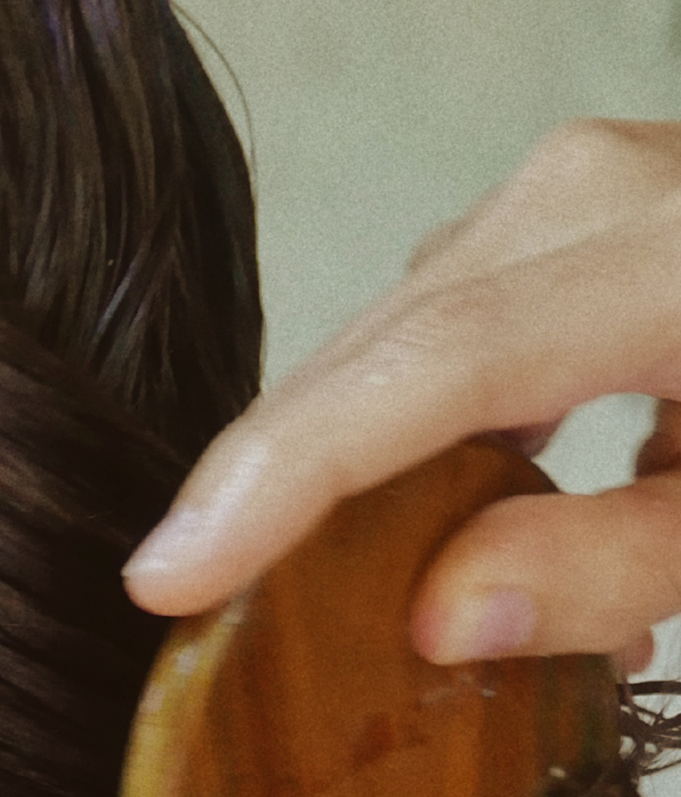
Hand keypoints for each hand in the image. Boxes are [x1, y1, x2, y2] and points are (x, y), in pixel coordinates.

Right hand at [122, 119, 680, 667]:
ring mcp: (588, 180)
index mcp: (673, 257)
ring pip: (404, 329)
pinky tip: (444, 512)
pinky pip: (453, 313)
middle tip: (197, 611)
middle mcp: (599, 186)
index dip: (286, 479)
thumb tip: (439, 616)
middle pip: (387, 341)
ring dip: (356, 456)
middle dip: (283, 478)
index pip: (432, 367)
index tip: (166, 580)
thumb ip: (625, 562)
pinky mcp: (584, 205)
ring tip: (322, 582)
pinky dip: (425, 419)